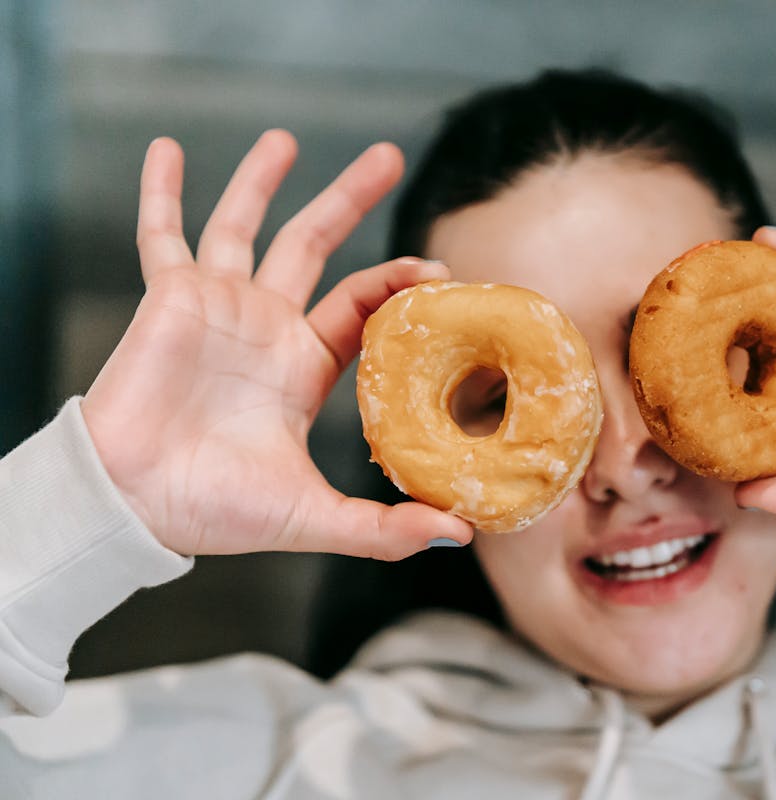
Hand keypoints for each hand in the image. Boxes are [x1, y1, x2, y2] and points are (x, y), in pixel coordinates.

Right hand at [81, 131, 473, 558]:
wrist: (135, 504)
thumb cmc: (215, 510)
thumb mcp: (313, 517)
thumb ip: (383, 528)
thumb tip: (459, 534)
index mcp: (304, 366)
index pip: (361, 305)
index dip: (398, 282)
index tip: (438, 265)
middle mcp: (265, 326)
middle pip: (314, 246)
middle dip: (349, 199)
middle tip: (386, 156)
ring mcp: (217, 306)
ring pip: (245, 225)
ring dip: (262, 180)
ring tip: (287, 137)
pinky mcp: (169, 297)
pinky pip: (162, 234)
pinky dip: (162, 191)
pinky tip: (167, 149)